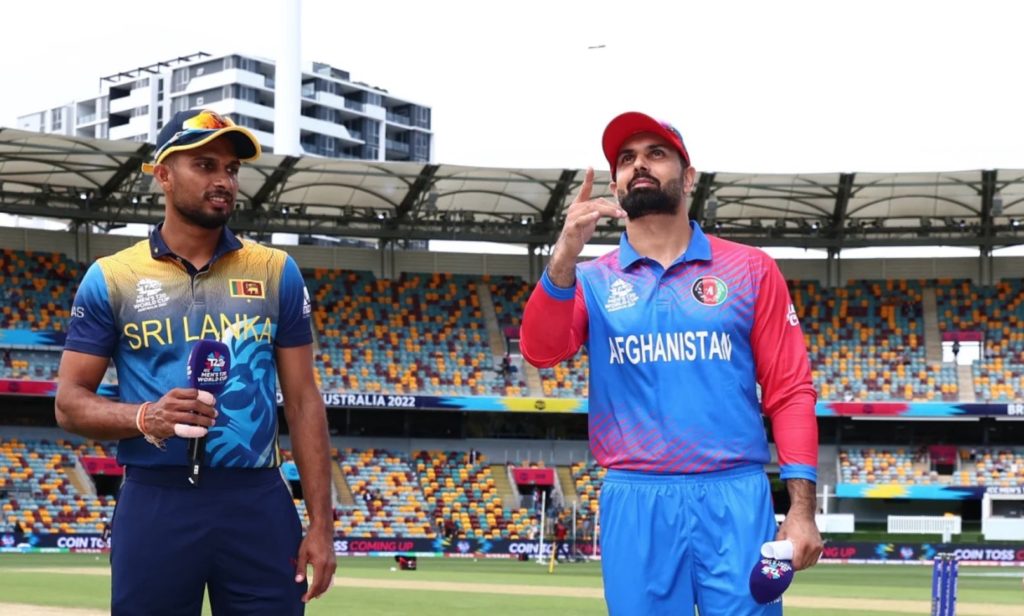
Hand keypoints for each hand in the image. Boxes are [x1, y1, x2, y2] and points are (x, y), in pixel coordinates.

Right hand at [144, 388, 217, 438]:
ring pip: (192, 417)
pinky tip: (203, 431)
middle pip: (195, 404)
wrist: (146, 418)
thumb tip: (208, 400)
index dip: (206, 397)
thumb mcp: (173, 396)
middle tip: (214, 413)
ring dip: (205, 420)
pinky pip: (185, 430)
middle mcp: (172, 403)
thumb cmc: (165, 406)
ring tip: (211, 422)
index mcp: (174, 393)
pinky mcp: (169, 428)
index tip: (213, 401)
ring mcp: (170, 416)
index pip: (194, 393)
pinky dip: (196, 431)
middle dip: (208, 410)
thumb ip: (188, 397)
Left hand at [295, 526, 335, 601]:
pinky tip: (320, 586)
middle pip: (324, 585)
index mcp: (321, 563)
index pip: (317, 584)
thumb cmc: (311, 540)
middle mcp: (330, 565)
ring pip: (329, 582)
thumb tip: (298, 581)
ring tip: (313, 595)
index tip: (304, 598)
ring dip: (321, 590)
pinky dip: (325, 584)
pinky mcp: (334, 562)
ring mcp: (333, 564)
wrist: (323, 529)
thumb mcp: (302, 553)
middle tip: (306, 598)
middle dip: (316, 594)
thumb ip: (300, 568)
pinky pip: (331, 577)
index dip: (311, 593)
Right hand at [547, 168, 624, 285]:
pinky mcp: (572, 227)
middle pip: (596, 202)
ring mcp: (573, 217)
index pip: (584, 189)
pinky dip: (590, 217)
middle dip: (611, 206)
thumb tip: (611, 207)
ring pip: (593, 210)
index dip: (587, 178)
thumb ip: (598, 211)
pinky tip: (596, 215)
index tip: (590, 167)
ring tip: (619, 215)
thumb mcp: (590, 219)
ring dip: (608, 212)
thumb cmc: (579, 233)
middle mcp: (575, 208)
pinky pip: (582, 220)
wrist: (569, 248)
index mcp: (579, 205)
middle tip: (623, 212)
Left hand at [776, 513, 822, 569]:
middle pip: (803, 565)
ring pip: (810, 563)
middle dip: (796, 567)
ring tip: (795, 561)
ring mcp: (817, 547)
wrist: (803, 513)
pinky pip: (815, 558)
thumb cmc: (791, 523)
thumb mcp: (781, 534)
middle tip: (789, 564)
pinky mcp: (820, 546)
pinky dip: (809, 560)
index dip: (791, 567)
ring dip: (803, 564)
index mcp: (801, 546)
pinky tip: (804, 560)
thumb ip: (777, 545)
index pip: (797, 564)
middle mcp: (811, 547)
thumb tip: (771, 555)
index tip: (786, 565)